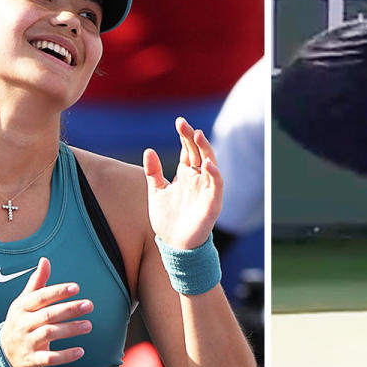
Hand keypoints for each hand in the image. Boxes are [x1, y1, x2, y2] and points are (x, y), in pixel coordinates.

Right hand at [0, 258, 93, 366]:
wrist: (4, 353)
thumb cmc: (21, 322)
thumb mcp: (24, 302)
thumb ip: (37, 282)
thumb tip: (45, 260)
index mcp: (22, 307)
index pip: (41, 297)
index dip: (58, 291)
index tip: (76, 288)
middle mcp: (23, 323)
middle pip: (48, 315)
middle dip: (69, 309)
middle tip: (89, 305)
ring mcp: (27, 342)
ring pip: (49, 334)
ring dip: (70, 329)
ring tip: (88, 325)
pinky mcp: (32, 360)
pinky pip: (49, 358)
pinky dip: (65, 355)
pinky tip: (80, 351)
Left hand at [143, 117, 222, 249]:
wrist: (174, 245)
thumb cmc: (167, 219)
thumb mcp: (156, 192)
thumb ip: (153, 172)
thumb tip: (148, 150)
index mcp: (185, 175)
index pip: (187, 150)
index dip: (184, 136)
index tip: (179, 121)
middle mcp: (198, 179)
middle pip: (199, 153)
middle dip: (193, 138)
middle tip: (184, 124)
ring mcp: (206, 190)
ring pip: (211, 164)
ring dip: (206, 150)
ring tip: (198, 136)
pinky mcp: (213, 203)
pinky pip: (217, 185)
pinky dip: (215, 174)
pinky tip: (207, 164)